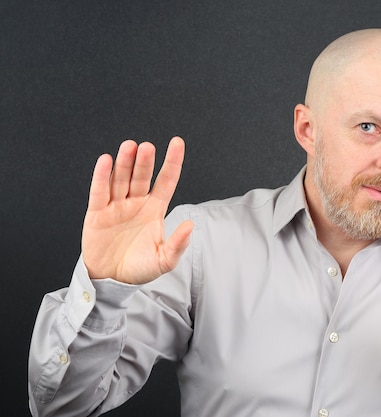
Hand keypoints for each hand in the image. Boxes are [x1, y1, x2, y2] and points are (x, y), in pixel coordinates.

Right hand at [81, 137, 193, 283]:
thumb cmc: (139, 269)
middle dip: (144, 161)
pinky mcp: (97, 213)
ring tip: (129, 146)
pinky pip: (99, 192)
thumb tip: (190, 225)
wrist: (112, 281)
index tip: (177, 142)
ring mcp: (116, 206)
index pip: (166, 181)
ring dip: (125, 163)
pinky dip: (101, 176)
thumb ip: (177, 245)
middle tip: (147, 147)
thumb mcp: (164, 261)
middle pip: (141, 176)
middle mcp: (136, 203)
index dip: (172, 162)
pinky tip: (105, 161)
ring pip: (121, 179)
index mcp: (155, 210)